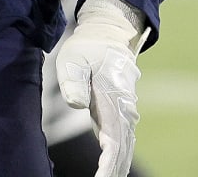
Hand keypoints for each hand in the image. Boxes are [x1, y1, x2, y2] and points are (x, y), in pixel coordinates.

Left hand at [56, 0, 147, 176]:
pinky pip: (120, 142)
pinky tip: (108, 172)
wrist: (107, 34)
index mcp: (114, 96)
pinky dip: (116, 159)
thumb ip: (74, 79)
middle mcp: (124, 108)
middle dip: (113, 171)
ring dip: (116, 167)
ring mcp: (124, 112)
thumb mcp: (74, 57)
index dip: (109, 161)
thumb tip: (77, 103)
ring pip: (124, 147)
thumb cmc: (87, 46)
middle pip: (122, 148)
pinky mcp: (117, 114)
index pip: (114, 137)